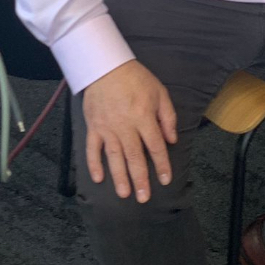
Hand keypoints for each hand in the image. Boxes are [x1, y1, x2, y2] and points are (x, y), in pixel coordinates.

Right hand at [82, 60, 177, 201]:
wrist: (105, 66)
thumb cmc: (136, 79)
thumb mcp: (160, 92)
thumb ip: (167, 117)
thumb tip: (172, 141)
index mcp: (143, 117)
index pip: (155, 146)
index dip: (162, 164)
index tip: (166, 180)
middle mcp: (125, 126)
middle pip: (134, 156)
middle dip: (140, 179)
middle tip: (143, 197)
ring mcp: (107, 127)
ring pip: (114, 156)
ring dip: (119, 176)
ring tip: (124, 193)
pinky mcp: (93, 126)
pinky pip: (92, 148)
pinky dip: (94, 164)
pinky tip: (98, 178)